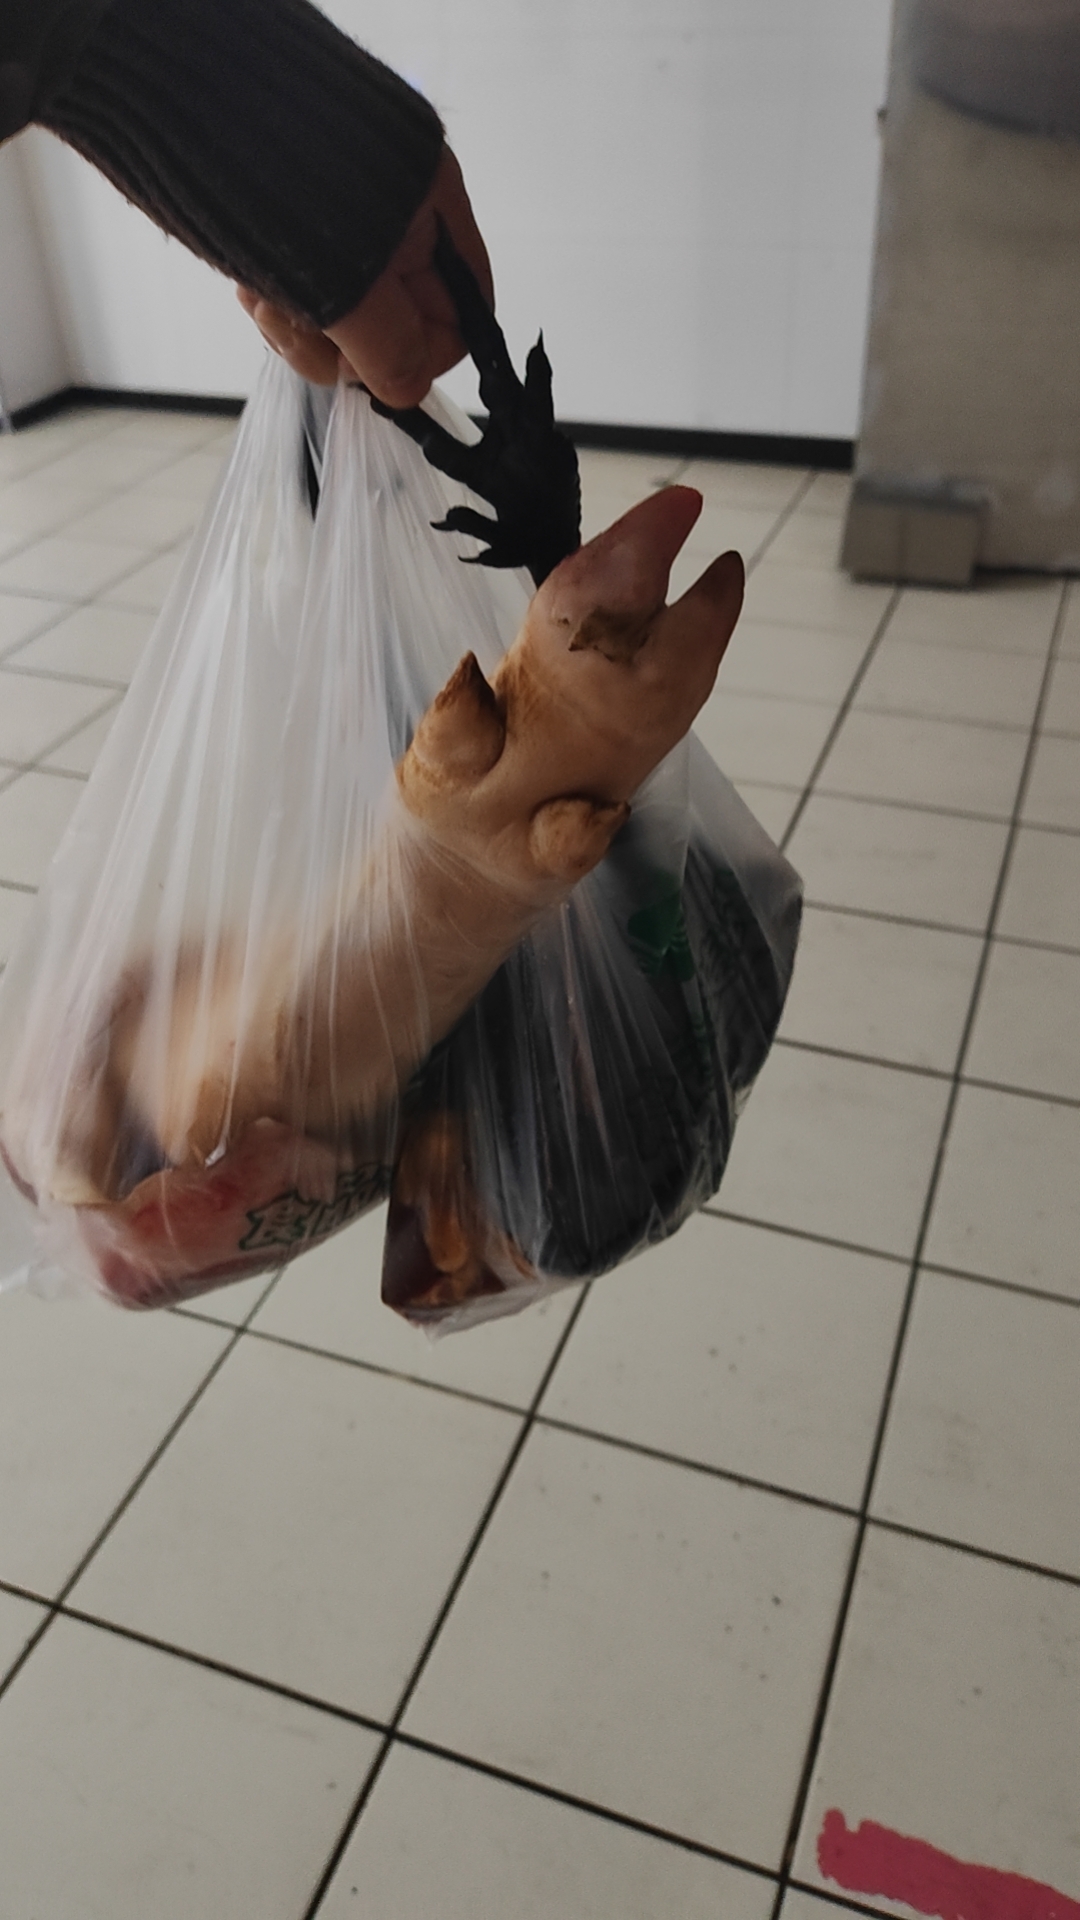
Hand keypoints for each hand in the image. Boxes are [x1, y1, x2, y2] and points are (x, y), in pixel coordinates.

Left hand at [236, 146, 491, 406]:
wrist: (193, 100)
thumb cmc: (280, 173)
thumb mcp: (350, 280)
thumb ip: (389, 347)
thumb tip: (407, 392)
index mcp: (432, 210)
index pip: (458, 316)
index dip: (421, 357)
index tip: (373, 372)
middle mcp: (395, 218)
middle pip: (395, 327)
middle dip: (344, 346)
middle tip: (303, 330)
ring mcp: (344, 224)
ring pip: (341, 320)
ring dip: (300, 329)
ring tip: (265, 301)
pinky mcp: (296, 229)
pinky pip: (301, 295)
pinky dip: (276, 304)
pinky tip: (249, 286)